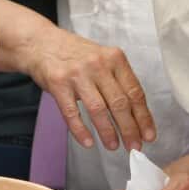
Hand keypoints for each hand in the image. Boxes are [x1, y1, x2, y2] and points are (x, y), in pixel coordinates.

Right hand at [24, 25, 155, 150]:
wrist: (40, 43)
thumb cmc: (74, 54)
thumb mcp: (101, 59)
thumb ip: (117, 80)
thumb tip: (135, 115)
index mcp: (114, 58)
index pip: (134, 92)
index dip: (143, 117)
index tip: (148, 135)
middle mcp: (97, 65)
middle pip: (119, 103)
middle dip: (129, 129)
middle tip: (134, 146)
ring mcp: (77, 74)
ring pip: (98, 109)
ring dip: (108, 132)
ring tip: (113, 146)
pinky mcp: (58, 83)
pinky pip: (72, 112)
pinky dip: (80, 130)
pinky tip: (88, 141)